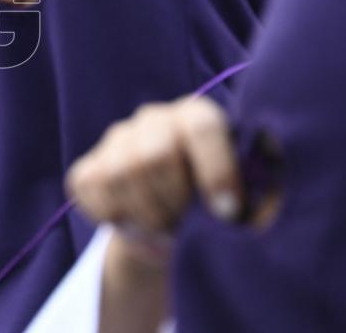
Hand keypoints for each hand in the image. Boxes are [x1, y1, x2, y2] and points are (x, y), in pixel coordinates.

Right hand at [67, 96, 241, 236]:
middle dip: (174, 202)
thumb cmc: (221, 207)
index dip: (215, 171)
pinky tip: (137, 225)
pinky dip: (115, 219)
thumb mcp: (250, 198)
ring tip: (167, 230)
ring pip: (120, 176)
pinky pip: (91, 192)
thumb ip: (258, 193)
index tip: (228, 214)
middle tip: (188, 228)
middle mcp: (152, 119)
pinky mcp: (87, 168)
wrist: (175, 225)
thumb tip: (250, 206)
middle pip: (153, 155)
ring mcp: (115, 141)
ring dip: (147, 216)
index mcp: (196, 115)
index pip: (201, 126)